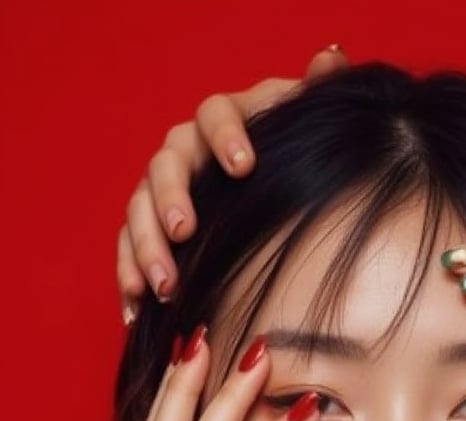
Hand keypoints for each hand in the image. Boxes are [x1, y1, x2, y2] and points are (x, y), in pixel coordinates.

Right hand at [118, 45, 346, 321]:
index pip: (216, 114)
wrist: (273, 193)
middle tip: (183, 231)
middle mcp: (185, 152)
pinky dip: (128, 278)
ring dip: (146, 247)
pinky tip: (135, 309)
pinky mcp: (150, 232)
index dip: (226, 136)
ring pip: (139, 211)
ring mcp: (163, 192)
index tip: (245, 166)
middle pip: (165, 166)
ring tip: (164, 285)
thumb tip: (330, 59)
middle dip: (171, 199)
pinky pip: (127, 250)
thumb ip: (316, 94)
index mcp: (223, 122)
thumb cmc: (290, 158)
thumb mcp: (306, 129)